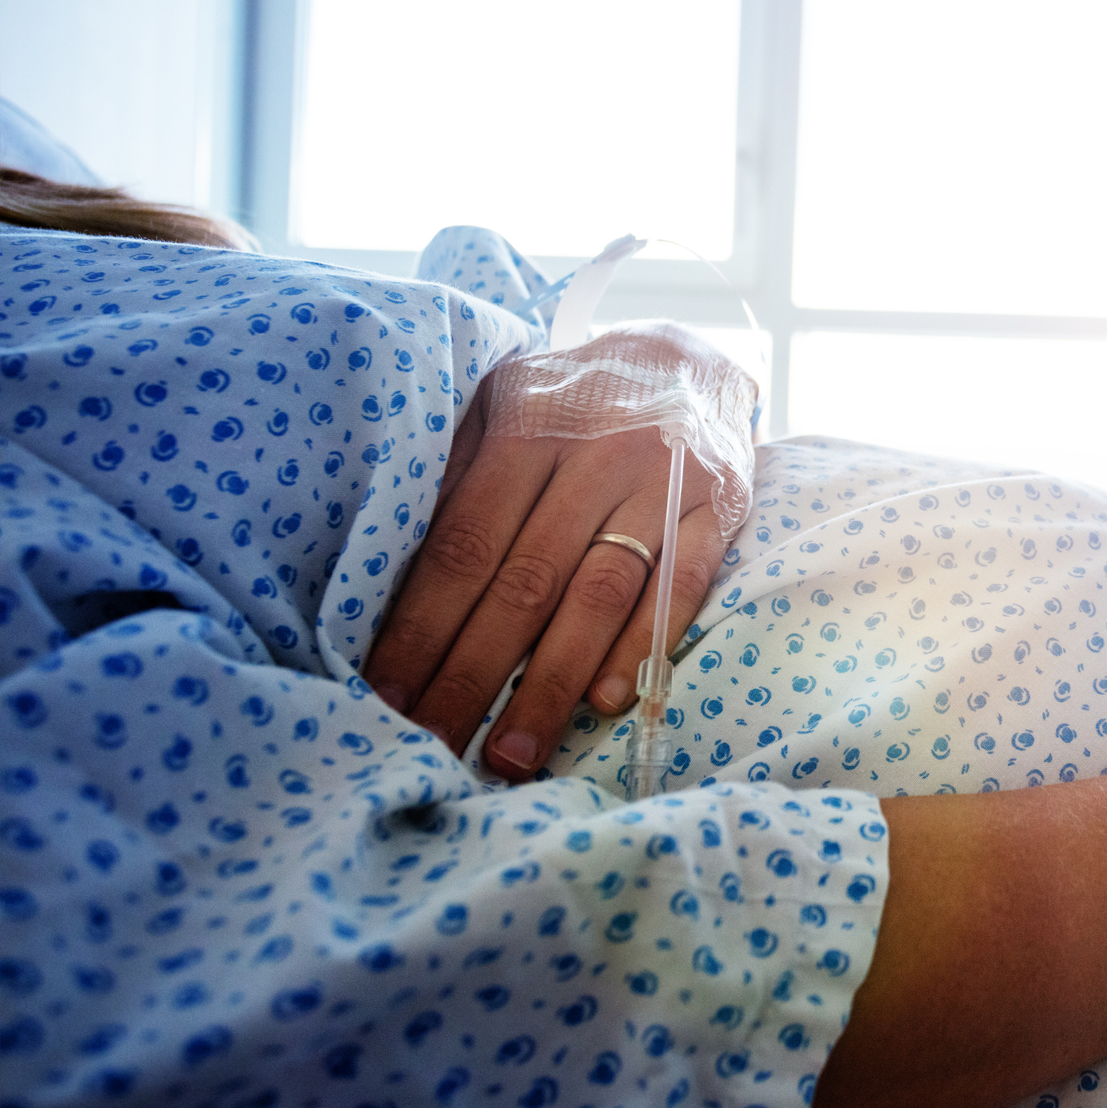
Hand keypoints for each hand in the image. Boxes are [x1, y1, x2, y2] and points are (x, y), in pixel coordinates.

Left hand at [364, 365, 744, 781]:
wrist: (690, 353)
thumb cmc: (574, 399)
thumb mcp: (504, 404)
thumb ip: (458, 474)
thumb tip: (392, 574)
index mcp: (528, 430)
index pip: (465, 545)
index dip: (422, 627)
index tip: (384, 697)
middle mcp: (597, 456)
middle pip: (526, 582)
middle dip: (472, 674)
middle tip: (432, 748)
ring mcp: (664, 482)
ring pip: (600, 594)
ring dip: (552, 683)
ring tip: (510, 754)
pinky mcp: (721, 505)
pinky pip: (683, 584)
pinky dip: (643, 645)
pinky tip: (604, 701)